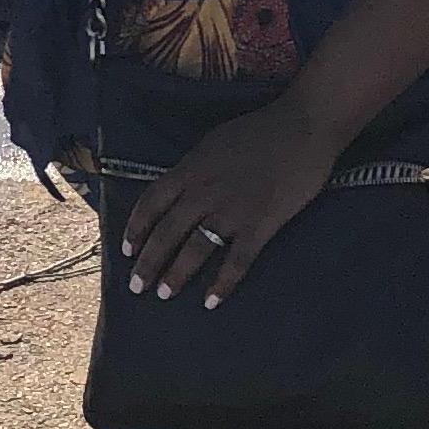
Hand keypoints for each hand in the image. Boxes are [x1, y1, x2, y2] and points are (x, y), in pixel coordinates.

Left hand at [116, 100, 338, 309]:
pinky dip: (222, 284)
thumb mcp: (213, 143)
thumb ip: (194, 169)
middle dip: (148, 262)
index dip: (135, 229)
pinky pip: (236, 261)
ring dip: (177, 275)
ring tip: (164, 294)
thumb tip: (179, 189)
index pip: (151, 204)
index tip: (126, 251)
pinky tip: (211, 302)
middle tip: (137, 286)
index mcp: (191, 170)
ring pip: (195, 250)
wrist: (303, 127)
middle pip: (167, 233)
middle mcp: (204, 193)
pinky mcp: (260, 225)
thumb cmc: (259, 130)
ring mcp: (232, 211)